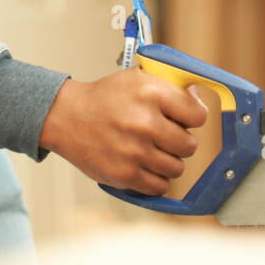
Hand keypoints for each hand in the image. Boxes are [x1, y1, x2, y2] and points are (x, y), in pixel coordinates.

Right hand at [41, 68, 207, 194]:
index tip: (184, 119)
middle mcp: (145, 123)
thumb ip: (171, 85)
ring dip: (168, 161)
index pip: (198, 116)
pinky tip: (144, 165)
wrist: (66, 117)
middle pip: (190, 145)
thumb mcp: (137, 78)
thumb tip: (197, 97)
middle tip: (165, 136)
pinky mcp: (125, 175)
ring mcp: (135, 152)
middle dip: (180, 141)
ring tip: (152, 150)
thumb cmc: (105, 98)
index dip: (193, 118)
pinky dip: (156, 178)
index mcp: (152, 93)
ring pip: (177, 168)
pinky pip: (160, 186)